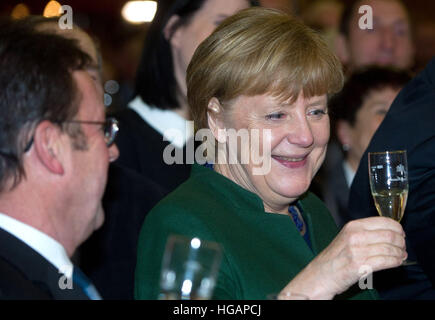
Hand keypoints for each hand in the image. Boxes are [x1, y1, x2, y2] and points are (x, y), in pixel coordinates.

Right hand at [282, 217, 406, 298]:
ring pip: (390, 248)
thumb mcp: (347, 237)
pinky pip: (386, 261)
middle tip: (402, 247)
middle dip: (401, 242)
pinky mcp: (360, 265)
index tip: (401, 234)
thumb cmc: (335, 257)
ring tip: (401, 256)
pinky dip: (395, 261)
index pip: (384, 221)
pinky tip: (397, 262)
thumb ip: (365, 232)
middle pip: (390, 234)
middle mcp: (355, 236)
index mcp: (353, 226)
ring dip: (400, 253)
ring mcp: (357, 251)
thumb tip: (391, 233)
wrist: (321, 274)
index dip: (397, 228)